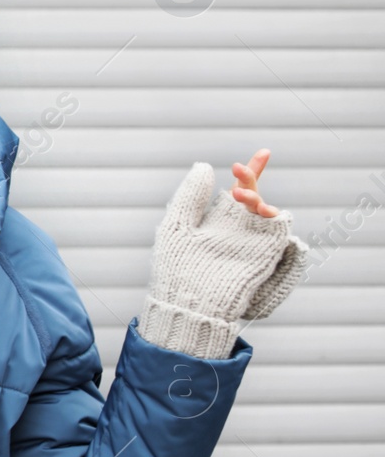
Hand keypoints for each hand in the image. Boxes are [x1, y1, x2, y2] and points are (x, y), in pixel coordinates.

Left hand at [138, 158, 309, 357]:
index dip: (251, 171)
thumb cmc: (176, 269)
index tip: (264, 152)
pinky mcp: (264, 255)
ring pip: (265, 210)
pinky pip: (280, 231)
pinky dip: (277, 217)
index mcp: (218, 220)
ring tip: (241, 195)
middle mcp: (238, 228)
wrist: (187, 305)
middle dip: (252, 178)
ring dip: (257, 197)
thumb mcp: (177, 226)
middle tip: (239, 169)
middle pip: (254, 195)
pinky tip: (265, 211)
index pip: (239, 189)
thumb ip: (190, 196)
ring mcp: (253, 241)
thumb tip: (204, 166)